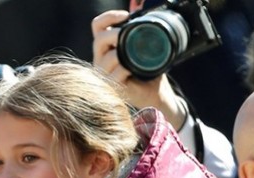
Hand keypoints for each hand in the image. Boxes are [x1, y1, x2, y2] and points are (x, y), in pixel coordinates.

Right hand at [91, 9, 184, 129]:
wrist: (155, 94)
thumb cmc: (149, 70)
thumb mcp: (145, 47)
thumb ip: (140, 32)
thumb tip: (141, 7)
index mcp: (107, 47)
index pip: (97, 26)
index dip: (108, 17)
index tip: (126, 16)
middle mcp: (101, 59)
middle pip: (99, 39)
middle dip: (115, 34)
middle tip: (130, 34)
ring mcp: (104, 74)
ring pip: (107, 58)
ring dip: (122, 54)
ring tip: (135, 57)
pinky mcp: (111, 86)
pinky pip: (115, 74)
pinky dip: (125, 70)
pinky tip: (133, 71)